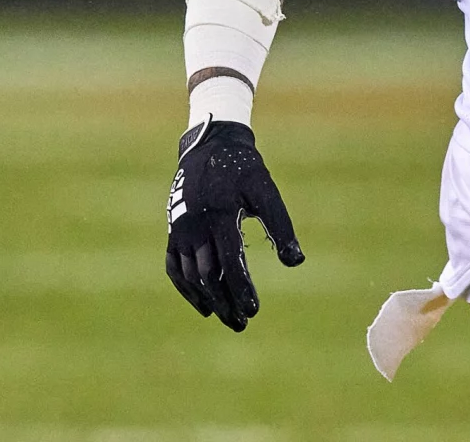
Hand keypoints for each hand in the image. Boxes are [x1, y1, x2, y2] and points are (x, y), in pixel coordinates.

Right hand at [165, 118, 303, 331]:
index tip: (254, 311)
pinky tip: (204, 305)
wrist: (210, 146)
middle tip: (243, 323)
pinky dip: (187, 289)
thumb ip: (281, 225)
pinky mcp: (173, 232)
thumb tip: (296, 261)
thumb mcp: (266, 191)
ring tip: (230, 318)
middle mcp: (195, 226)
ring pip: (191, 276)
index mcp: (220, 215)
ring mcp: (180, 230)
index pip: (229, 262)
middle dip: (226, 302)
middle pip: (208, 276)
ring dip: (209, 300)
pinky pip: (174, 268)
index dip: (241, 289)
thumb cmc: (243, 170)